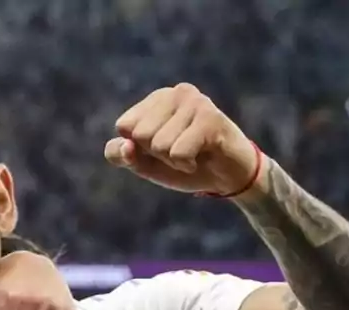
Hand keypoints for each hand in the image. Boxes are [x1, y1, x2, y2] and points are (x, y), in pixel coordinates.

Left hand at [105, 84, 260, 196]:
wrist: (227, 178)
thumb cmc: (184, 165)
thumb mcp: (144, 163)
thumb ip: (121, 155)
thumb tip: (125, 146)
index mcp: (156, 99)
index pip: (124, 126)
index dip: (138, 148)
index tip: (162, 148)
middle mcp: (175, 92)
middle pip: (140, 135)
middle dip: (157, 154)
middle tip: (181, 151)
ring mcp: (195, 102)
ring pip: (159, 145)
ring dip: (174, 161)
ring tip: (194, 153)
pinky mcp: (210, 118)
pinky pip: (178, 152)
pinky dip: (186, 165)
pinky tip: (203, 156)